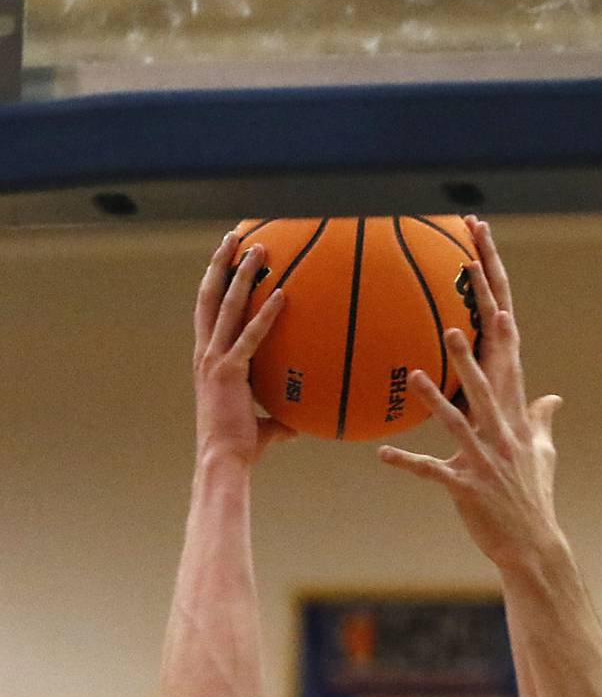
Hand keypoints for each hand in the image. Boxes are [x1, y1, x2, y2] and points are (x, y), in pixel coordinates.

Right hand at [192, 230, 294, 465]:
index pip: (209, 310)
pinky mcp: (229, 373)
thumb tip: (300, 424)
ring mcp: (214, 360)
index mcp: (207, 358)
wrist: (224, 460)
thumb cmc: (240, 445)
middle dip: (221, 263)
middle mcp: (205, 352)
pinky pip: (251, 338)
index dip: (214, 280)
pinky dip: (266, 316)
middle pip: (210, 296)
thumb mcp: (262, 424)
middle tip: (236, 236)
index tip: (224, 257)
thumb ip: (278, 417)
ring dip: (242, 276)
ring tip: (258, 251)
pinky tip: (282, 296)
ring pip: (227, 307)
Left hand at [377, 220, 562, 568]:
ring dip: (439, 396)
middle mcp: (502, 430)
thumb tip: (554, 398)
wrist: (533, 546)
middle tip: (455, 302)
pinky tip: (383, 455)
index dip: (496, 302)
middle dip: (473, 338)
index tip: (483, 258)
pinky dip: (409, 465)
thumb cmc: (532, 498)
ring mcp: (486, 459)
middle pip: (487, 373)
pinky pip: (434, 472)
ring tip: (417, 371)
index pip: (506, 345)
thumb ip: (542, 421)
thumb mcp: (542, 455)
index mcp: (514, 414)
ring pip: (459, 420)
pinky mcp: (467, 487)